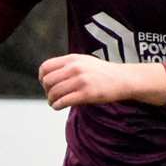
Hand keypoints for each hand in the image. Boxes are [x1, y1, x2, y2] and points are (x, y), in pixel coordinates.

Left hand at [38, 55, 165, 109]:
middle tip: (52, 96)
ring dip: (51, 100)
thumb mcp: (84, 62)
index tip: (47, 85)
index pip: (46, 67)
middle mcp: (75, 68)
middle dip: (47, 90)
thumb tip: (49, 76)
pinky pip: (63, 101)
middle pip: (48, 81)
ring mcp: (81, 81)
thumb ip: (68, 66)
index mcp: (72, 59)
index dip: (42, 78)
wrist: (124, 79)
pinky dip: (57, 106)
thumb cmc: (102, 73)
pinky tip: (59, 107)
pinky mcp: (87, 94)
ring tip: (55, 103)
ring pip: (54, 92)